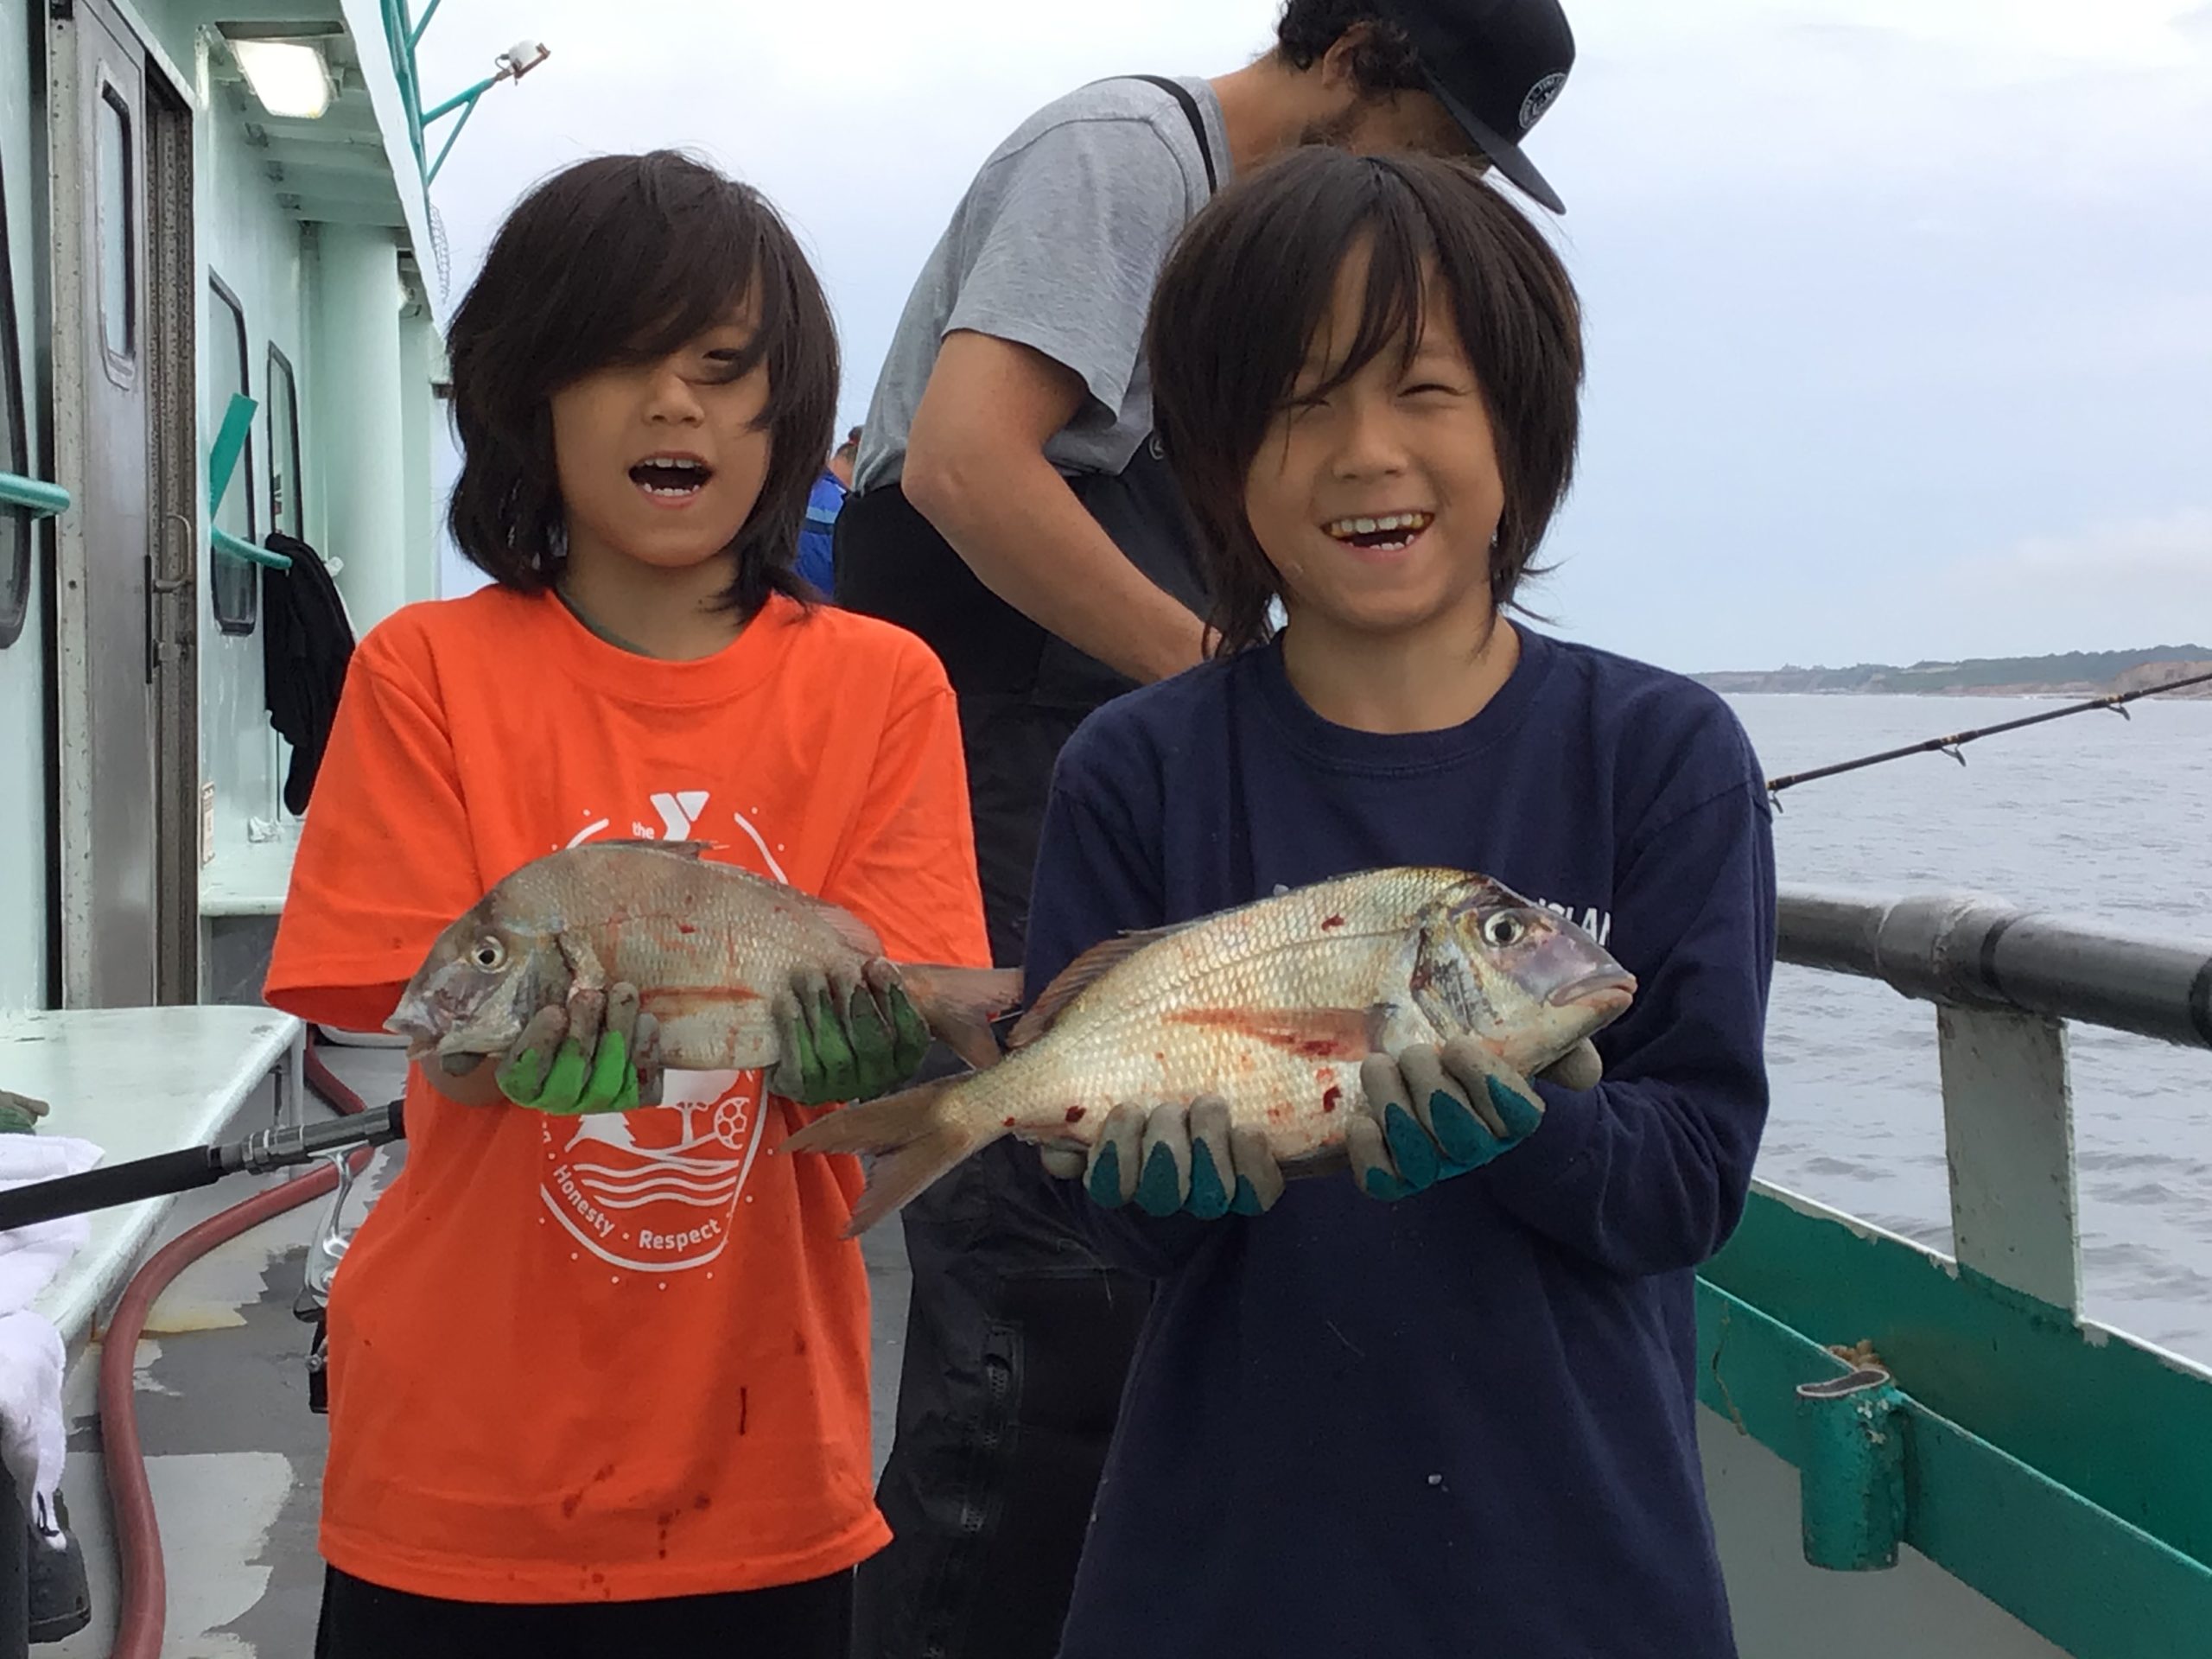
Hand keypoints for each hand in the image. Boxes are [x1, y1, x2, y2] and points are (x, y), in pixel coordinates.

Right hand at [484, 982, 661, 1115]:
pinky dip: (647, 1053)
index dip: (541, 1044)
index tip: (553, 1011)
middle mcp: (556, 1099)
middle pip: (571, 1077)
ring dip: (619, 1035)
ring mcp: (595, 1100)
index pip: (524, 1074)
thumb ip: (478, 1014)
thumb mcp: (504, 1006)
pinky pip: (643, 1087)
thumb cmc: (535, 1009)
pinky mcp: (630, 1096)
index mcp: (518, 1080)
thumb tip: (457, 1017)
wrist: (577, 1021)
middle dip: (583, 1034)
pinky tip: (646, 1020)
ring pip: (610, 1081)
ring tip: (623, 994)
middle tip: (590, 995)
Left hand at [769, 959, 930, 1106]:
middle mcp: (878, 1081)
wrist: (806, 1025)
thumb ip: (883, 979)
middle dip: (857, 1003)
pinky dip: (794, 1031)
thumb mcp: (872, 987)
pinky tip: (787, 1000)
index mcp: (905, 1058)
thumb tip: (876, 968)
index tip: (876, 965)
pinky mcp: (805, 1092)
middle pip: (873, 1046)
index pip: (912, 1036)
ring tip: (812, 976)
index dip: (896, 999)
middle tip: (842, 970)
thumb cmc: (846, 1000)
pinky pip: (802, 1068)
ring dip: (823, 1011)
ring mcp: (842, 1090)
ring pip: (837, 1057)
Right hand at [1039, 1098, 1285, 1219]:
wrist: (1196, 1079)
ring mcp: (1208, 1190)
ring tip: (1206, 1105)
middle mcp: (1163, 1190)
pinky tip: (1246, 1130)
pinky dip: (1251, 1162)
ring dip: (1205, 1146)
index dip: (1115, 1154)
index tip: (1126, 1108)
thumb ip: (1064, 1109)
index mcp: (1117, 1172)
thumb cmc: (1134, 1078)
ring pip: (1208, 1195)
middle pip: (1161, 1194)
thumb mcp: (1091, 1087)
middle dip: (1162, 1147)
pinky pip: (1257, 1192)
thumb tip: (1059, 1147)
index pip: (1109, 1186)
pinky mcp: (1251, 1184)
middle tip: (1167, 1107)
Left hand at [1346, 1037, 1598, 1201]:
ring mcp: (1437, 1166)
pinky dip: (1370, 1153)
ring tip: (1379, 1066)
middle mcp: (1479, 1148)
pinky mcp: (1395, 1174)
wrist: (1432, 1070)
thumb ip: (1566, 1031)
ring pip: (1420, 1159)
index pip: (1517, 1117)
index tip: (1459, 1045)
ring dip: (1394, 1108)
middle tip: (1413, 1052)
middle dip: (1432, 1088)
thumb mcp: (1528, 1032)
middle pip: (1465, 1140)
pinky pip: (1383, 1182)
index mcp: (1516, 1116)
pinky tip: (1363, 1119)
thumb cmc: (1482, 1050)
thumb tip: (1608, 1021)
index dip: (1487, 1082)